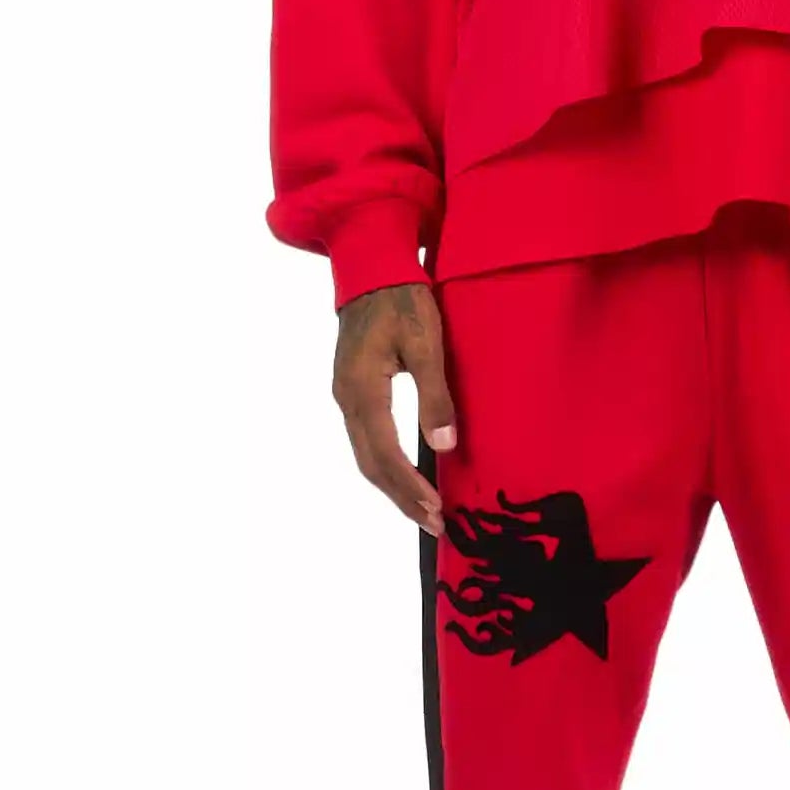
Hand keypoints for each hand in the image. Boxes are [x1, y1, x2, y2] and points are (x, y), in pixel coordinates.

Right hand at [331, 282, 456, 533]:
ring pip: (365, 454)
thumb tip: (444, 445)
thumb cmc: (402, 298)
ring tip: (422, 508)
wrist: (370, 266)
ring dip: (392, 485)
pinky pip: (365, 439)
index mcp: (363, 390)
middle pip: (370, 464)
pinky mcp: (351, 389)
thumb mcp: (426, 343)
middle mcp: (346, 398)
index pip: (385, 454)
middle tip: (433, 523)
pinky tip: (405, 474)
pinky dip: (384, 464)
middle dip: (401, 498)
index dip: (410, 487)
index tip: (436, 510)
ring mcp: (345, 395)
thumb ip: (434, 395)